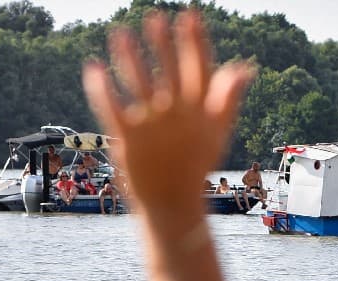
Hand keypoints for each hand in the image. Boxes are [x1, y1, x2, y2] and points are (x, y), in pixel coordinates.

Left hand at [82, 10, 254, 236]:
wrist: (174, 204)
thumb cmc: (195, 164)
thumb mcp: (218, 132)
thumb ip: (228, 99)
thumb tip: (243, 68)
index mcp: (200, 111)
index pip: (199, 69)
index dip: (194, 40)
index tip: (189, 14)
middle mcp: (178, 115)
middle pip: (171, 71)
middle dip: (163, 43)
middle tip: (154, 17)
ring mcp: (152, 126)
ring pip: (140, 83)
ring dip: (129, 56)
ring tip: (119, 32)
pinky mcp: (129, 139)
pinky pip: (113, 107)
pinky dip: (102, 88)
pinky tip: (94, 68)